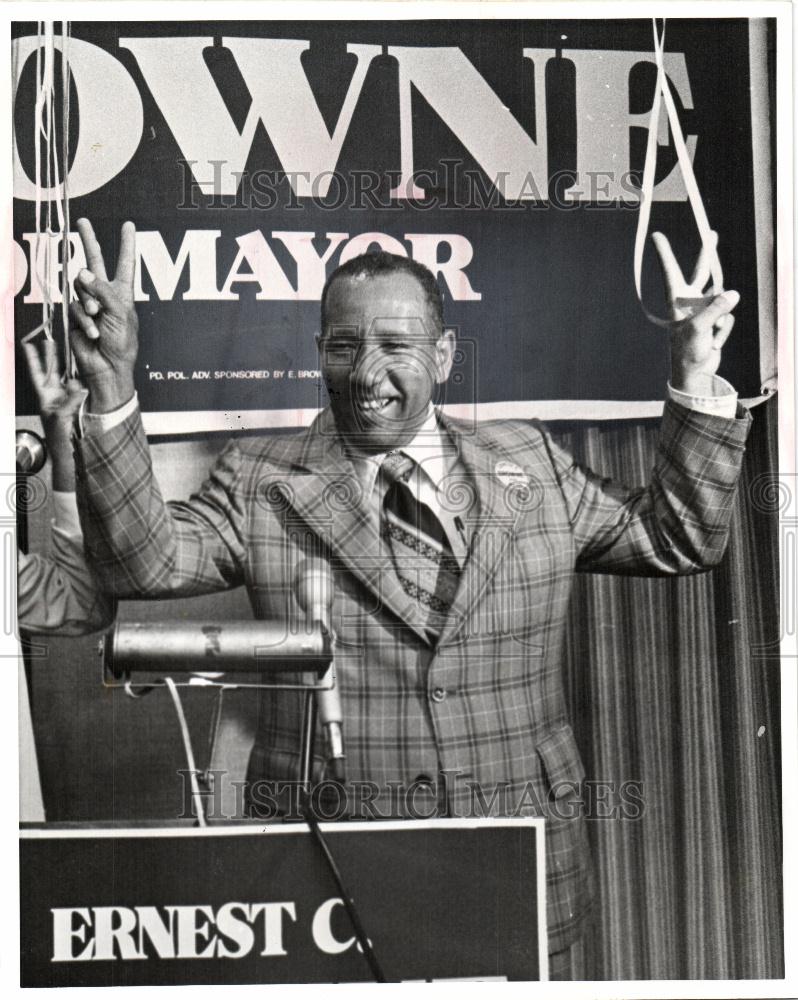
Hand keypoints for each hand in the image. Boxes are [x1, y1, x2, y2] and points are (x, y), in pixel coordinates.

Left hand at [22, 337, 86, 491]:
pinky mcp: (79, 401)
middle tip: (51, 339)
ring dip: (68, 363)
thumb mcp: (60, 417)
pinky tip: (82, 369)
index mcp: (44, 396)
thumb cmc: (57, 437)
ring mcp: (67, 397)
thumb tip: (80, 387)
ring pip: (67, 375)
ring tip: (68, 349)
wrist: (67, 451)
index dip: (32, 358)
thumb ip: (70, 401)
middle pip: (52, 369)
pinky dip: (82, 377)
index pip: (36, 372)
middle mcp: (54, 394)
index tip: (28, 344)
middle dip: (52, 355)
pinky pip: (80, 386)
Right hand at [69, 218, 137, 412]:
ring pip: (80, 287)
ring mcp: (89, 303)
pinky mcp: (76, 315)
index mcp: (123, 293)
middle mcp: (105, 294)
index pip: (125, 263)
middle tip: (82, 222)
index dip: (126, 244)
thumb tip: (82, 271)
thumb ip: (102, 290)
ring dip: (89, 303)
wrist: (108, 367)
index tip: (128, 225)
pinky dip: (84, 319)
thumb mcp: (120, 314)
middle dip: (89, 241)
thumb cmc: (122, 343)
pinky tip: (93, 332)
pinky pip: (75, 307)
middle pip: (95, 262)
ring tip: (98, 318)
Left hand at [652, 231, 738, 395]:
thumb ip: (716, 309)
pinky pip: (727, 318)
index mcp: (677, 300)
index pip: (671, 272)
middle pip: (701, 273)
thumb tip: (732, 294)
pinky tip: (713, 344)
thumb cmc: (688, 352)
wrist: (693, 374)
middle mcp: (689, 302)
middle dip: (708, 254)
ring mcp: (703, 310)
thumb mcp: (699, 329)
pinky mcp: (714, 319)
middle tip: (711, 233)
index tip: (656, 235)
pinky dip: (723, 332)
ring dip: (720, 321)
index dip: (665, 253)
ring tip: (709, 338)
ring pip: (722, 302)